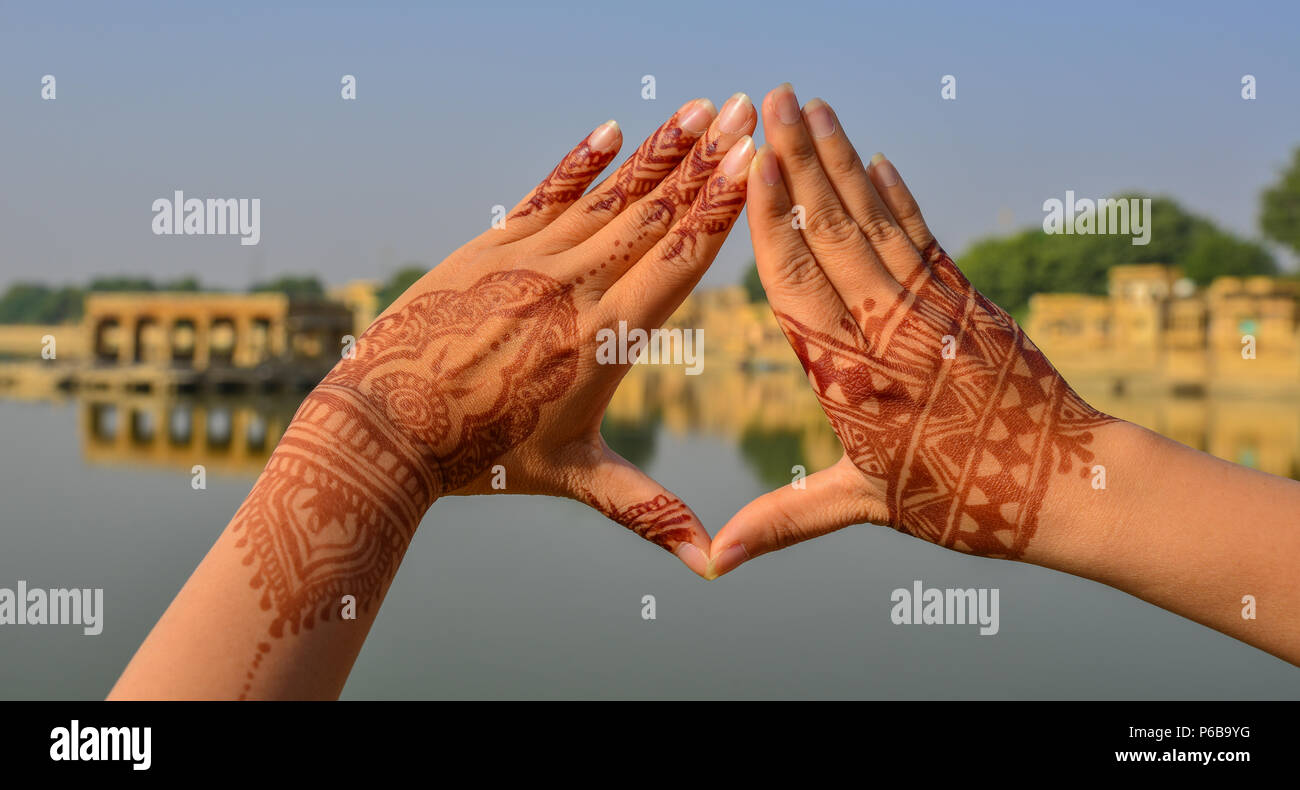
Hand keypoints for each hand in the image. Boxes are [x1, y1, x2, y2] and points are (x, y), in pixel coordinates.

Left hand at [311, 95, 756, 579]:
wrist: (385, 427)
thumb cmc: (484, 459)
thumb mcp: (575, 477)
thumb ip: (649, 511)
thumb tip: (708, 567)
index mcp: (603, 341)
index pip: (676, 261)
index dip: (719, 209)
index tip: (753, 164)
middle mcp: (571, 291)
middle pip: (652, 214)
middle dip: (705, 160)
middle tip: (746, 111)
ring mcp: (527, 263)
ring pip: (606, 198)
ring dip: (656, 152)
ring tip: (697, 107)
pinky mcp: (487, 248)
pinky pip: (545, 195)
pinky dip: (580, 163)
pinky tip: (612, 133)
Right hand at [708, 85, 1113, 576]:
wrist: (1069, 483)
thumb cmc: (961, 500)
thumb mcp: (864, 504)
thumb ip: (787, 519)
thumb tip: (715, 562)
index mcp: (850, 370)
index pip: (795, 278)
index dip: (770, 218)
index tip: (752, 163)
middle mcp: (886, 325)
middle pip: (831, 228)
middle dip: (799, 159)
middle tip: (773, 100)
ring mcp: (930, 305)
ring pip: (874, 219)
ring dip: (843, 160)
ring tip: (814, 108)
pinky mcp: (966, 300)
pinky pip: (922, 237)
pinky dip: (898, 197)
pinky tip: (880, 162)